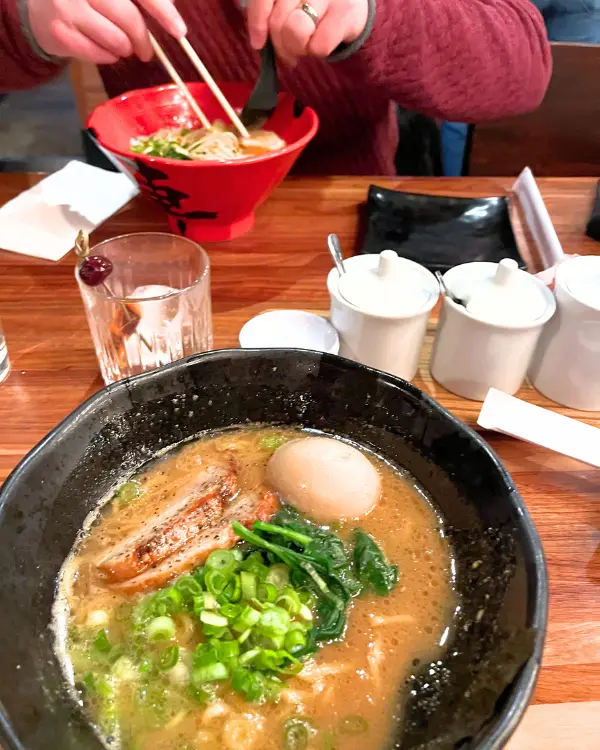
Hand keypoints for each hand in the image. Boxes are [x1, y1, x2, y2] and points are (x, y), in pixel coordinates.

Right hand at [27, 0, 186, 64]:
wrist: (40, 7)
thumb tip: (172, 6)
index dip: (163, 11)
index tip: (180, 31)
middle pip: (129, 19)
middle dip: (143, 41)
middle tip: (146, 52)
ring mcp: (68, 6)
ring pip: (116, 41)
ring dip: (124, 49)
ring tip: (119, 46)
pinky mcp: (60, 32)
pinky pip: (99, 55)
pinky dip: (107, 57)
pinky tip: (103, 49)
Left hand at [246, 0, 367, 65]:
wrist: (352, 7)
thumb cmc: (312, 7)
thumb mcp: (287, 4)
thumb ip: (270, 13)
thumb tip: (258, 41)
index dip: (257, 21)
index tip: (258, 43)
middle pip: (278, 20)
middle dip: (280, 44)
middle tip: (289, 51)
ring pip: (297, 31)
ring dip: (297, 48)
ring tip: (304, 46)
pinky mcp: (346, 11)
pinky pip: (319, 46)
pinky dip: (316, 52)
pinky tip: (321, 43)